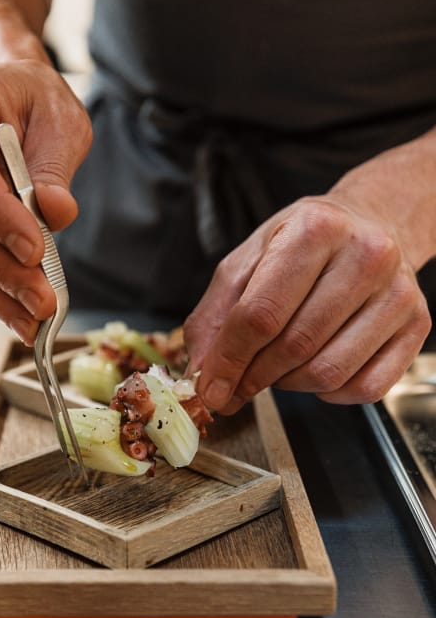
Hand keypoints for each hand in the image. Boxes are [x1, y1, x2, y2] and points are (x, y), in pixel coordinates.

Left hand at [184, 195, 430, 409]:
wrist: (372, 223)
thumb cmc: (305, 244)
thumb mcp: (249, 259)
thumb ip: (216, 315)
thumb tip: (203, 374)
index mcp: (315, 229)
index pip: (261, 314)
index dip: (229, 360)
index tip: (211, 389)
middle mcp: (366, 255)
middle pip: (295, 346)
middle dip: (254, 377)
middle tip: (237, 385)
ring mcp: (398, 292)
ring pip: (329, 372)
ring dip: (289, 385)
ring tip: (277, 368)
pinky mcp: (418, 324)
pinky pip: (366, 387)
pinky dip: (330, 394)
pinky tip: (316, 370)